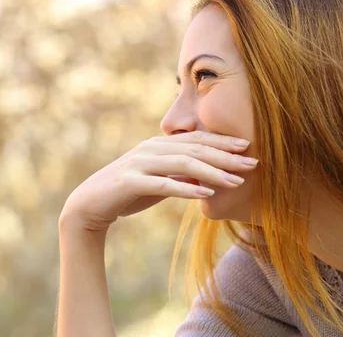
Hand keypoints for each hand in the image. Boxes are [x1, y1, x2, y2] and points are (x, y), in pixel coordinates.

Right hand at [59, 130, 257, 231]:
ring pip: (182, 163)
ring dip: (212, 172)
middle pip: (194, 148)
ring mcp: (139, 164)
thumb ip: (179, 175)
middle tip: (252, 162)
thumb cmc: (127, 193)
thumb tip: (207, 178)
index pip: (196, 139)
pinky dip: (186, 189)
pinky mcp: (130, 182)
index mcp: (158, 145)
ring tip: (236, 182)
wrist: (89, 204)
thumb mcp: (158, 181)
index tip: (248, 147)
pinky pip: (163, 185)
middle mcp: (150, 148)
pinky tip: (206, 195)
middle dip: (225, 155)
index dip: (223, 142)